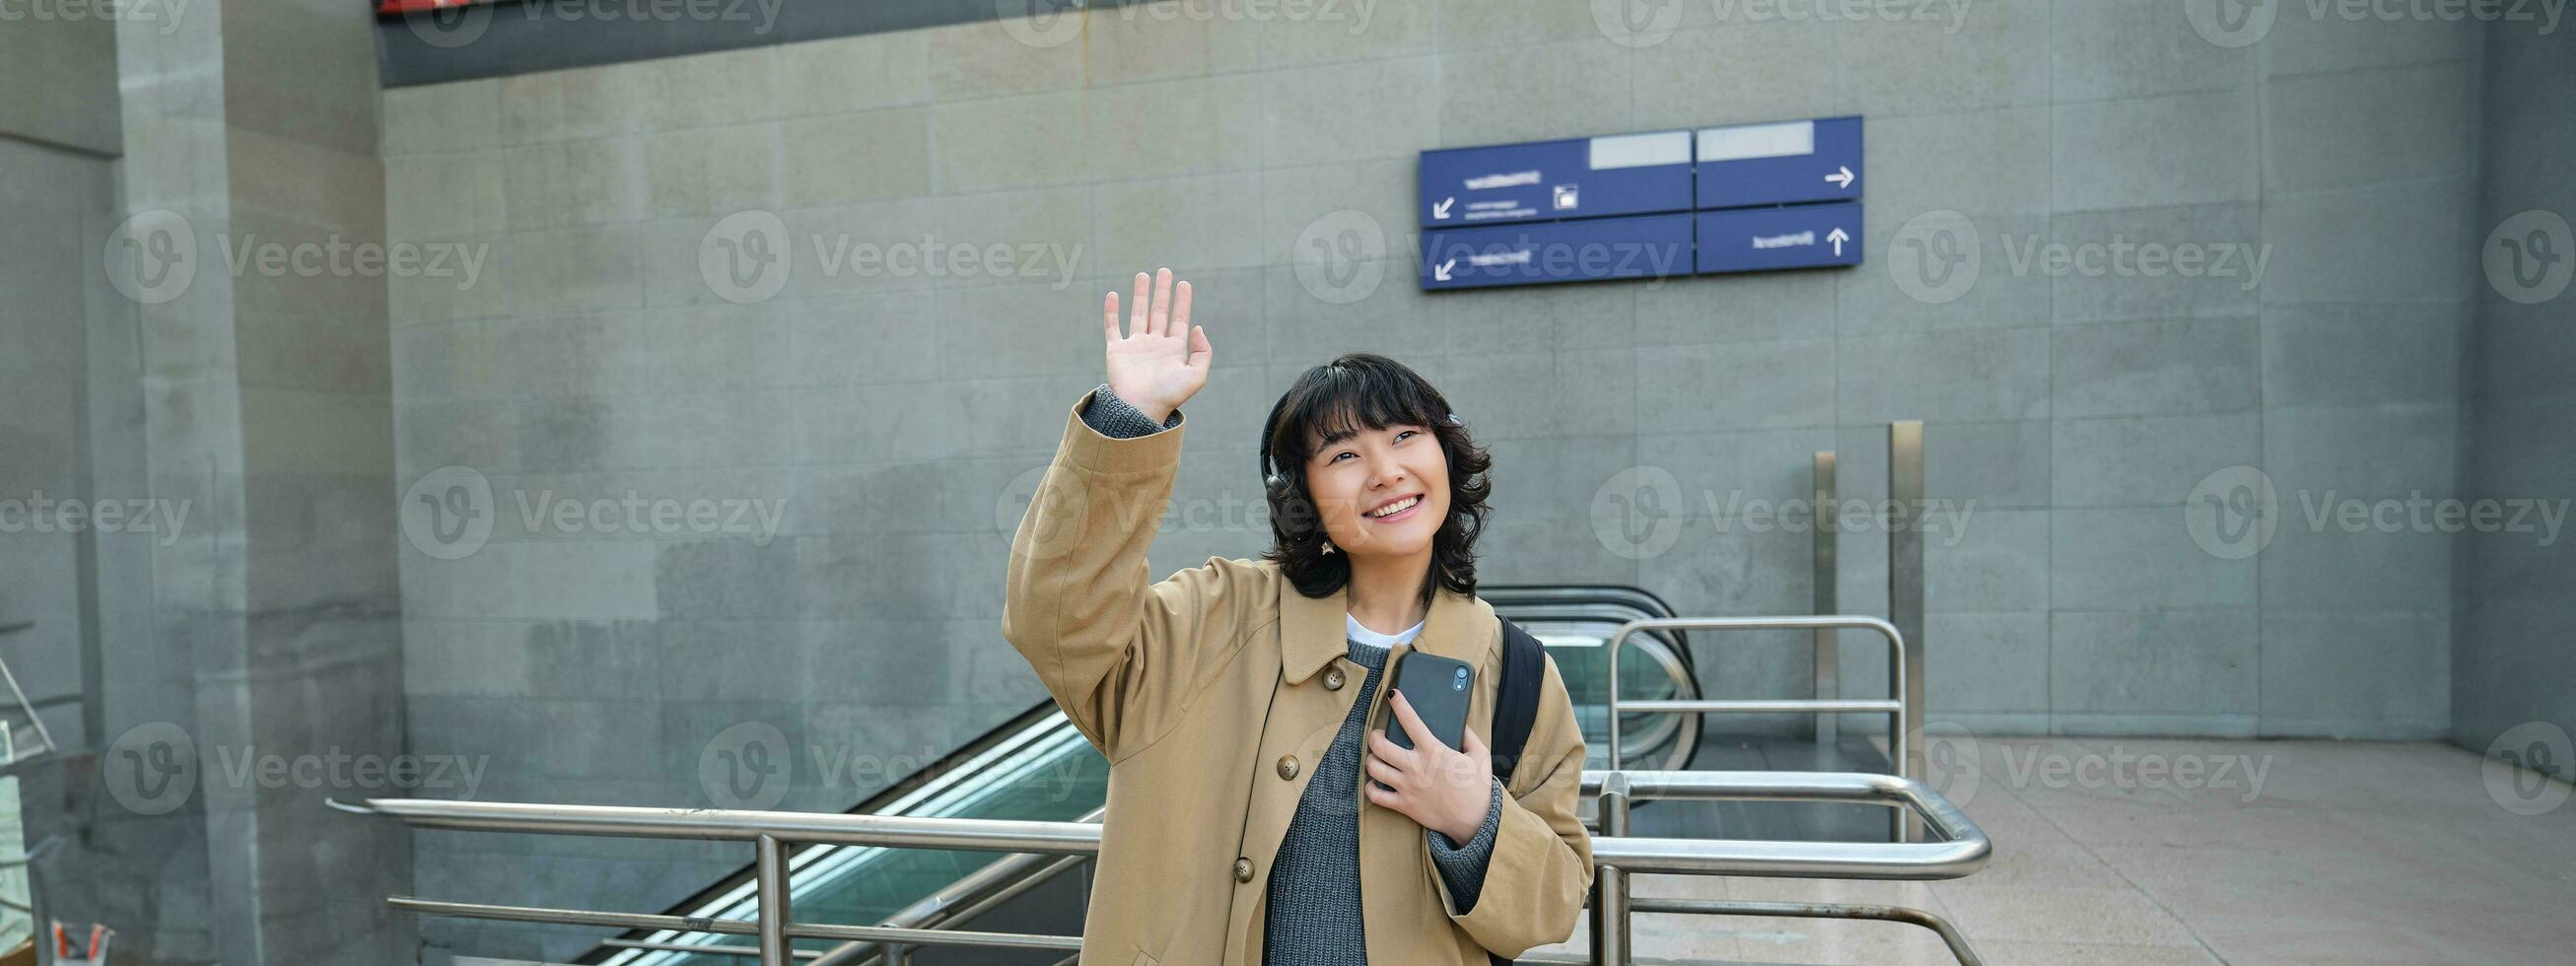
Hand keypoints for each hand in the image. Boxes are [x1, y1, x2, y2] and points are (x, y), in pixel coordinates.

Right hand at [1102, 268, 1210, 423]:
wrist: (1140, 409)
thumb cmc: (1169, 396)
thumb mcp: (1197, 376)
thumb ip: (1203, 352)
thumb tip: (1197, 327)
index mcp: (1173, 349)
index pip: (1179, 319)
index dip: (1182, 301)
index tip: (1184, 283)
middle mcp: (1155, 344)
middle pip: (1159, 311)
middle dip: (1162, 291)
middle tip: (1165, 271)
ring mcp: (1135, 346)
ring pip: (1138, 314)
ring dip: (1140, 295)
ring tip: (1143, 275)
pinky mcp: (1117, 350)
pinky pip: (1113, 327)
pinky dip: (1111, 311)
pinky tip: (1113, 294)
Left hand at [1364, 688, 1495, 843]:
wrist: (1475, 820)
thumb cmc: (1478, 788)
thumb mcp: (1480, 755)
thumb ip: (1469, 735)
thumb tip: (1460, 723)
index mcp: (1433, 751)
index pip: (1410, 721)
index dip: (1399, 704)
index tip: (1393, 695)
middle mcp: (1415, 766)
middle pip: (1380, 745)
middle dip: (1374, 735)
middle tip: (1377, 734)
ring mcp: (1407, 786)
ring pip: (1374, 768)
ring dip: (1370, 759)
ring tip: (1375, 757)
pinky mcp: (1404, 805)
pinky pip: (1376, 796)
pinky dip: (1370, 788)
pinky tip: (1374, 782)